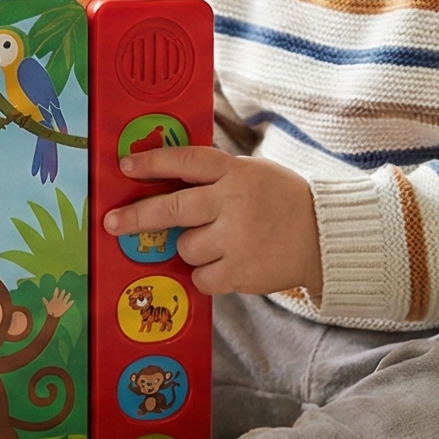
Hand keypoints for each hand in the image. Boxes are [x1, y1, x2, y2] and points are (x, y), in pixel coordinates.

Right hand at [42, 288, 72, 318]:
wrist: (54, 315)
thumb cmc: (50, 310)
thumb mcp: (47, 305)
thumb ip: (45, 301)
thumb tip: (43, 297)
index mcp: (55, 299)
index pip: (55, 294)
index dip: (56, 291)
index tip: (57, 288)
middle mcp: (59, 300)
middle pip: (62, 295)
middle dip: (63, 292)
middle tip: (64, 290)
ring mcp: (63, 303)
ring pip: (66, 298)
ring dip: (68, 296)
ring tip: (69, 293)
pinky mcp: (65, 306)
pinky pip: (69, 304)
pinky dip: (71, 302)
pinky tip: (73, 300)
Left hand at [103, 146, 322, 297]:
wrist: (325, 237)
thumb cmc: (282, 202)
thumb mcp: (253, 173)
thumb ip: (216, 176)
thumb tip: (164, 182)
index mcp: (235, 172)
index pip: (186, 161)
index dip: (152, 163)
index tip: (125, 166)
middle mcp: (233, 202)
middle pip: (171, 210)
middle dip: (136, 217)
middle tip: (112, 223)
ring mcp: (236, 239)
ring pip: (185, 247)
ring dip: (193, 248)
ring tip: (222, 243)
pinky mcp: (240, 272)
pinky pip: (200, 277)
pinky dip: (208, 274)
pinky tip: (229, 265)